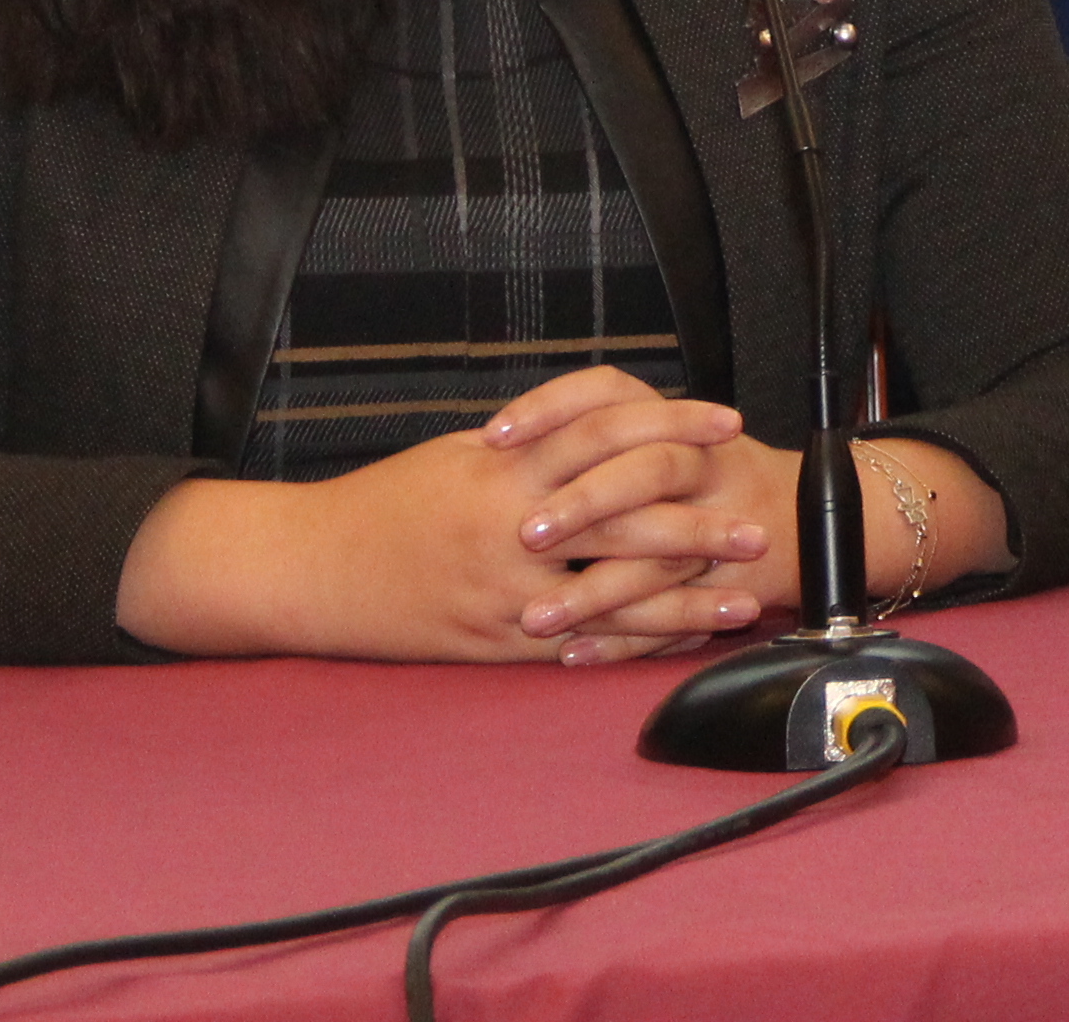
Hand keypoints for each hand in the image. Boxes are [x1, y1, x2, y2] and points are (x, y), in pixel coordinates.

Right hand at [116, 364, 793, 667]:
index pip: (606, 431)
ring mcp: (504, 590)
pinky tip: (672, 646)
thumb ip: (527, 448)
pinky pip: (574, 645)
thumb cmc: (383, 505)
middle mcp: (511, 526)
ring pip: (611, 594)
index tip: (724, 423)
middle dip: (698, 522)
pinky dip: (627, 645)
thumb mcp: (457, 456)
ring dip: (682, 599)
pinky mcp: (492, 642)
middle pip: (624, 517)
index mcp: (504, 466)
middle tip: (757, 526)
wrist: (311, 568)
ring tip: (739, 599)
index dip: (672, 425)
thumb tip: (593, 429)